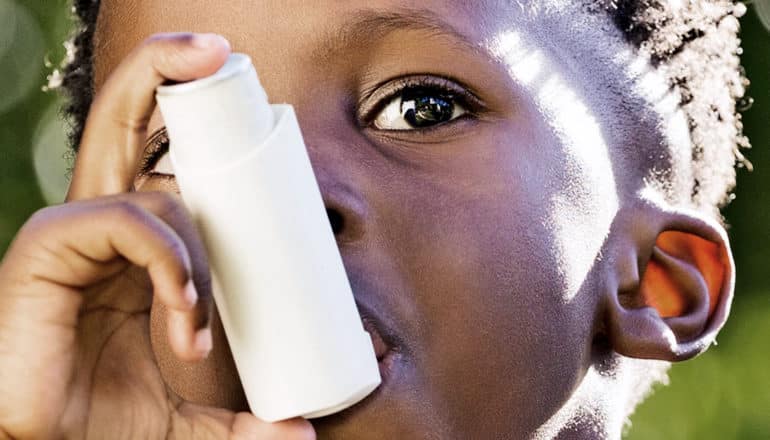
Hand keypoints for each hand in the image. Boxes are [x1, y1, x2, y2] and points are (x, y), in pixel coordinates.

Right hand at [0, 33, 315, 439]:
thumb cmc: (98, 418)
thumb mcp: (187, 410)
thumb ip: (239, 419)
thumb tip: (300, 438)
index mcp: (135, 241)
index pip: (164, 157)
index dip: (196, 119)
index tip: (248, 101)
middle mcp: (103, 221)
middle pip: (130, 118)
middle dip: (166, 71)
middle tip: (218, 53)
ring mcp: (73, 230)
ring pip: (153, 189)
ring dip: (197, 259)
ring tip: (197, 332)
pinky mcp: (47, 247)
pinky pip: (124, 222)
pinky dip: (169, 263)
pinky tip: (184, 314)